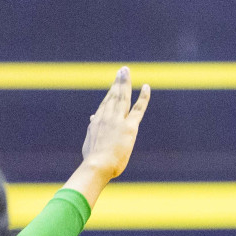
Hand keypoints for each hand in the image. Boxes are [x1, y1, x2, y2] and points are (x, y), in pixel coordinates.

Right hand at [79, 67, 150, 182]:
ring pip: (122, 97)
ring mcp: (117, 120)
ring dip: (125, 82)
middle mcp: (106, 117)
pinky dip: (143, 97)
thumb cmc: (93, 159)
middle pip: (113, 96)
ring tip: (126, 70)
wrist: (97, 164)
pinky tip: (146, 87)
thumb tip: (92, 118)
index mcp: (96, 123)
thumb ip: (92, 130)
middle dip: (117, 82)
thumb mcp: (90, 142)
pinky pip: (138, 108)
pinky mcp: (129, 126)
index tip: (114, 85)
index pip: (105, 105)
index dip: (110, 94)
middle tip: (122, 71)